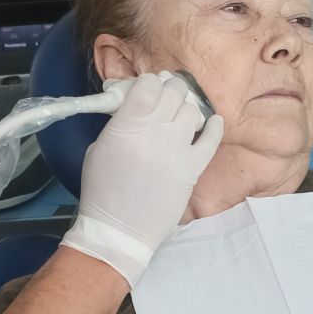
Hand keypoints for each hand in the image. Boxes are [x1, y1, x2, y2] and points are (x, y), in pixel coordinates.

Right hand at [61, 72, 223, 283]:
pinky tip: (212, 122)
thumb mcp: (99, 148)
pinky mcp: (193, 169)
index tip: (146, 89)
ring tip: (179, 118)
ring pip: (193, 110)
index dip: (148, 83)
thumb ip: (119, 122)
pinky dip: (213, 126)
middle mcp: (154, 134)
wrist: (120, 230)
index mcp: (126, 128)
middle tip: (165, 98)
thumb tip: (137, 103)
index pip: (148, 84)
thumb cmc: (103, 191)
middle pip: (174, 91)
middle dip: (169, 90)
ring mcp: (177, 151)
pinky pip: (212, 138)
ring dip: (186, 109)